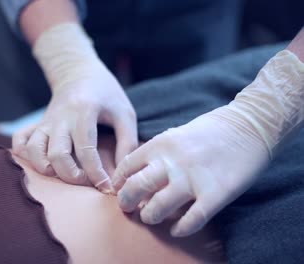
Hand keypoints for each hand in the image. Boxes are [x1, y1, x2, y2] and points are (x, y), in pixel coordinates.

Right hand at [13, 59, 136, 192]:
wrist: (79, 71)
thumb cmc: (106, 94)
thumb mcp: (125, 113)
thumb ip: (127, 143)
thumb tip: (122, 174)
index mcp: (84, 111)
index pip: (86, 151)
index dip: (96, 174)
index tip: (106, 187)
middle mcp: (61, 117)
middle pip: (57, 155)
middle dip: (72, 176)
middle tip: (87, 182)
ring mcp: (46, 121)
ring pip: (34, 151)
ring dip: (47, 169)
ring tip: (64, 174)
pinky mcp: (37, 124)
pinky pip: (20, 140)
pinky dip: (24, 155)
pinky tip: (41, 162)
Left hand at [113, 107, 269, 236]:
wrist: (250, 125)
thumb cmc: (210, 131)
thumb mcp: (176, 134)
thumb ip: (157, 153)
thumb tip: (139, 176)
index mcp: (161, 144)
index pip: (127, 166)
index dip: (119, 182)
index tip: (118, 190)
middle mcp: (173, 161)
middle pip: (136, 187)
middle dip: (126, 201)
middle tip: (127, 208)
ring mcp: (194, 178)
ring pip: (159, 207)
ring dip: (150, 216)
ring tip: (151, 217)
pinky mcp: (216, 193)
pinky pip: (192, 220)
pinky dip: (180, 229)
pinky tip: (176, 229)